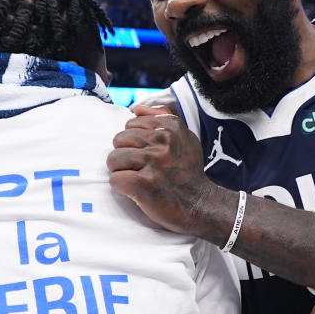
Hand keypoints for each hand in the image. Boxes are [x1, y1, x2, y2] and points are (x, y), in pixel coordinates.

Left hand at [108, 106, 220, 236]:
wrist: (201, 205)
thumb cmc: (188, 172)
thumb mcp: (185, 138)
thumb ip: (162, 118)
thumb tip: (136, 108)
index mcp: (171, 126)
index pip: (131, 124)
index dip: (136, 142)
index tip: (150, 155)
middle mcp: (162, 141)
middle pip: (119, 140)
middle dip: (127, 156)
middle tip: (143, 169)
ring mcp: (153, 162)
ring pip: (113, 158)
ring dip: (122, 171)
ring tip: (139, 179)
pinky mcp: (144, 183)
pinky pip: (115, 179)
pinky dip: (122, 188)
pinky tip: (137, 191)